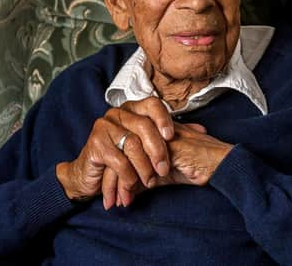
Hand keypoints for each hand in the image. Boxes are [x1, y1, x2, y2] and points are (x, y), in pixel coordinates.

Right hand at [56, 97, 174, 206]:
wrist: (89, 176)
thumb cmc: (123, 160)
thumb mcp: (150, 147)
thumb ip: (174, 137)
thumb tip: (202, 130)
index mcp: (133, 109)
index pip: (153, 104)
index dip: (164, 119)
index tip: (172, 137)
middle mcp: (117, 113)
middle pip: (144, 126)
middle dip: (157, 151)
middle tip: (164, 170)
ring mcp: (104, 126)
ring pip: (132, 144)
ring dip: (144, 168)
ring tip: (149, 183)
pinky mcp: (95, 144)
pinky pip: (118, 160)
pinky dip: (129, 176)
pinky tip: (132, 187)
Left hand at [101, 122, 232, 207]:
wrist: (218, 164)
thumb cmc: (195, 166)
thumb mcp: (164, 173)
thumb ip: (144, 177)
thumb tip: (127, 190)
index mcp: (147, 133)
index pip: (121, 149)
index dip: (113, 171)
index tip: (109, 192)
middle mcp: (148, 131)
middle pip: (118, 153)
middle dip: (110, 179)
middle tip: (107, 201)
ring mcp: (154, 137)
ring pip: (125, 159)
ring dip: (117, 185)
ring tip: (115, 204)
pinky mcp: (162, 147)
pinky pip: (137, 165)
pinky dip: (130, 185)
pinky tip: (128, 199)